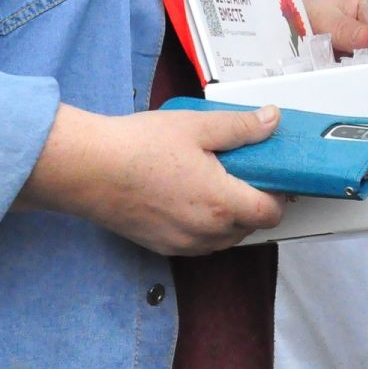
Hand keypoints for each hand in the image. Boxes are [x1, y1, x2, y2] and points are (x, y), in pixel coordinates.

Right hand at [20, 104, 286, 254]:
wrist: (88, 170)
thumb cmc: (140, 145)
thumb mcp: (197, 126)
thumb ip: (241, 127)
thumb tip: (272, 121)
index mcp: (222, 203)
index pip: (271, 213)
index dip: (279, 195)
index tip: (275, 176)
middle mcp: (207, 232)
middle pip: (250, 227)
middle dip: (254, 203)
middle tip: (244, 173)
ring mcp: (184, 244)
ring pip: (225, 239)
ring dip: (230, 218)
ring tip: (217, 184)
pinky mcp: (162, 247)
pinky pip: (199, 244)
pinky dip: (205, 227)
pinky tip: (191, 200)